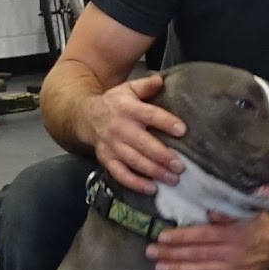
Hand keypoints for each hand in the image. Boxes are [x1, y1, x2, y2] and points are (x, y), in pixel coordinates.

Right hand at [86, 72, 184, 193]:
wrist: (86, 117)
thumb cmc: (116, 103)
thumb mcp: (128, 89)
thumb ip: (145, 86)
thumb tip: (160, 80)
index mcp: (127, 109)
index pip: (149, 115)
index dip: (165, 122)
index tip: (182, 130)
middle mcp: (119, 128)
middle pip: (142, 143)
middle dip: (162, 156)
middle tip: (180, 166)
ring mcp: (111, 146)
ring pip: (133, 161)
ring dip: (153, 172)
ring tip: (172, 179)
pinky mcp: (106, 159)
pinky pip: (120, 174)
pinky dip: (135, 183)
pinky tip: (151, 189)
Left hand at [149, 213, 268, 269]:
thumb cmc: (261, 223)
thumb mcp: (248, 212)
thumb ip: (228, 214)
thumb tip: (209, 213)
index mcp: (234, 232)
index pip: (202, 235)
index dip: (181, 237)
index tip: (162, 237)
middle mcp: (233, 252)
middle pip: (197, 253)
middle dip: (172, 254)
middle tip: (151, 253)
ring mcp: (235, 268)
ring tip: (159, 268)